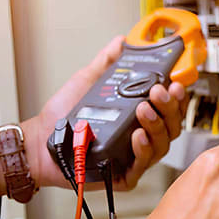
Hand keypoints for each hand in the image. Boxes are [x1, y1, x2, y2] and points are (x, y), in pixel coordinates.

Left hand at [0, 36, 187, 196]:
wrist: (40, 141)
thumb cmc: (64, 117)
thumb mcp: (89, 82)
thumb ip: (107, 62)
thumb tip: (121, 42)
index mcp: (140, 117)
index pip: (170, 108)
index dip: (177, 97)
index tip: (175, 84)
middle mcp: (143, 137)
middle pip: (172, 126)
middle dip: (168, 107)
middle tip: (157, 92)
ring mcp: (135, 157)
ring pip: (163, 145)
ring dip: (157, 125)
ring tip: (143, 109)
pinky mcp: (126, 175)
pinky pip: (143, 164)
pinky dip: (143, 149)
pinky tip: (137, 136)